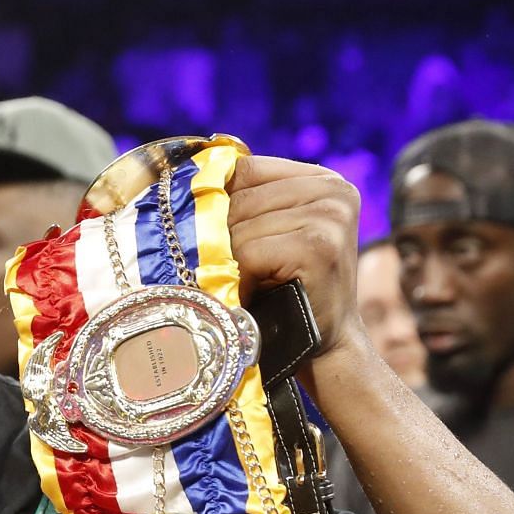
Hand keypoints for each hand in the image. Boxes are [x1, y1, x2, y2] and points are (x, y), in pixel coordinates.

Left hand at [227, 155, 362, 358]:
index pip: (245, 168)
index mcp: (323, 180)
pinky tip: (255, 292)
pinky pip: (248, 252)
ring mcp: (330, 217)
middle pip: (239, 197)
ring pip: (239, 226)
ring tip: (247, 282)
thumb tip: (180, 181)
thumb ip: (247, 203)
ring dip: (231, 262)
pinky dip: (241, 278)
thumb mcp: (272, 234)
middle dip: (220, 237)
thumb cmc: (287, 290)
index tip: (207, 230)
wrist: (325, 344)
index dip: (216, 199)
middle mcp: (333, 191)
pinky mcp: (318, 247)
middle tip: (226, 267)